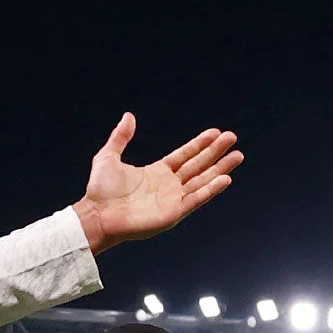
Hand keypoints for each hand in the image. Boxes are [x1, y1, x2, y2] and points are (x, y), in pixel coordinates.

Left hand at [72, 113, 242, 254]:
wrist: (96, 215)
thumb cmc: (100, 191)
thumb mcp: (108, 157)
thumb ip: (120, 137)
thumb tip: (128, 116)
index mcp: (156, 172)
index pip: (185, 156)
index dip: (200, 144)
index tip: (216, 132)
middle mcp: (168, 185)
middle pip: (198, 166)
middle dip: (215, 152)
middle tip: (232, 138)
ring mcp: (172, 200)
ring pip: (202, 181)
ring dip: (220, 169)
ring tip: (237, 155)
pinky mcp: (173, 213)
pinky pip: (196, 199)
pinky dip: (211, 190)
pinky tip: (226, 178)